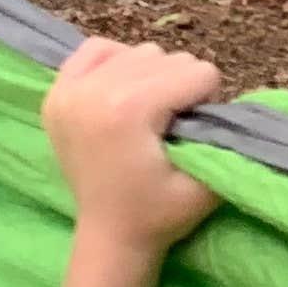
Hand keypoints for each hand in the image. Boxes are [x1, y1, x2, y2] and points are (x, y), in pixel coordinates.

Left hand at [41, 37, 225, 255]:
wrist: (109, 236)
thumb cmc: (159, 214)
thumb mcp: (207, 186)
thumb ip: (228, 140)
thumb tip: (230, 105)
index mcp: (129, 110)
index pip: (198, 73)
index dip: (206, 104)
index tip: (191, 135)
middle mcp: (94, 90)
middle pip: (170, 58)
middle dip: (181, 89)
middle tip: (169, 128)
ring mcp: (70, 90)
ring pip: (140, 51)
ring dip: (153, 77)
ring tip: (146, 114)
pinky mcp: (57, 93)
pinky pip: (98, 50)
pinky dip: (118, 63)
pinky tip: (122, 95)